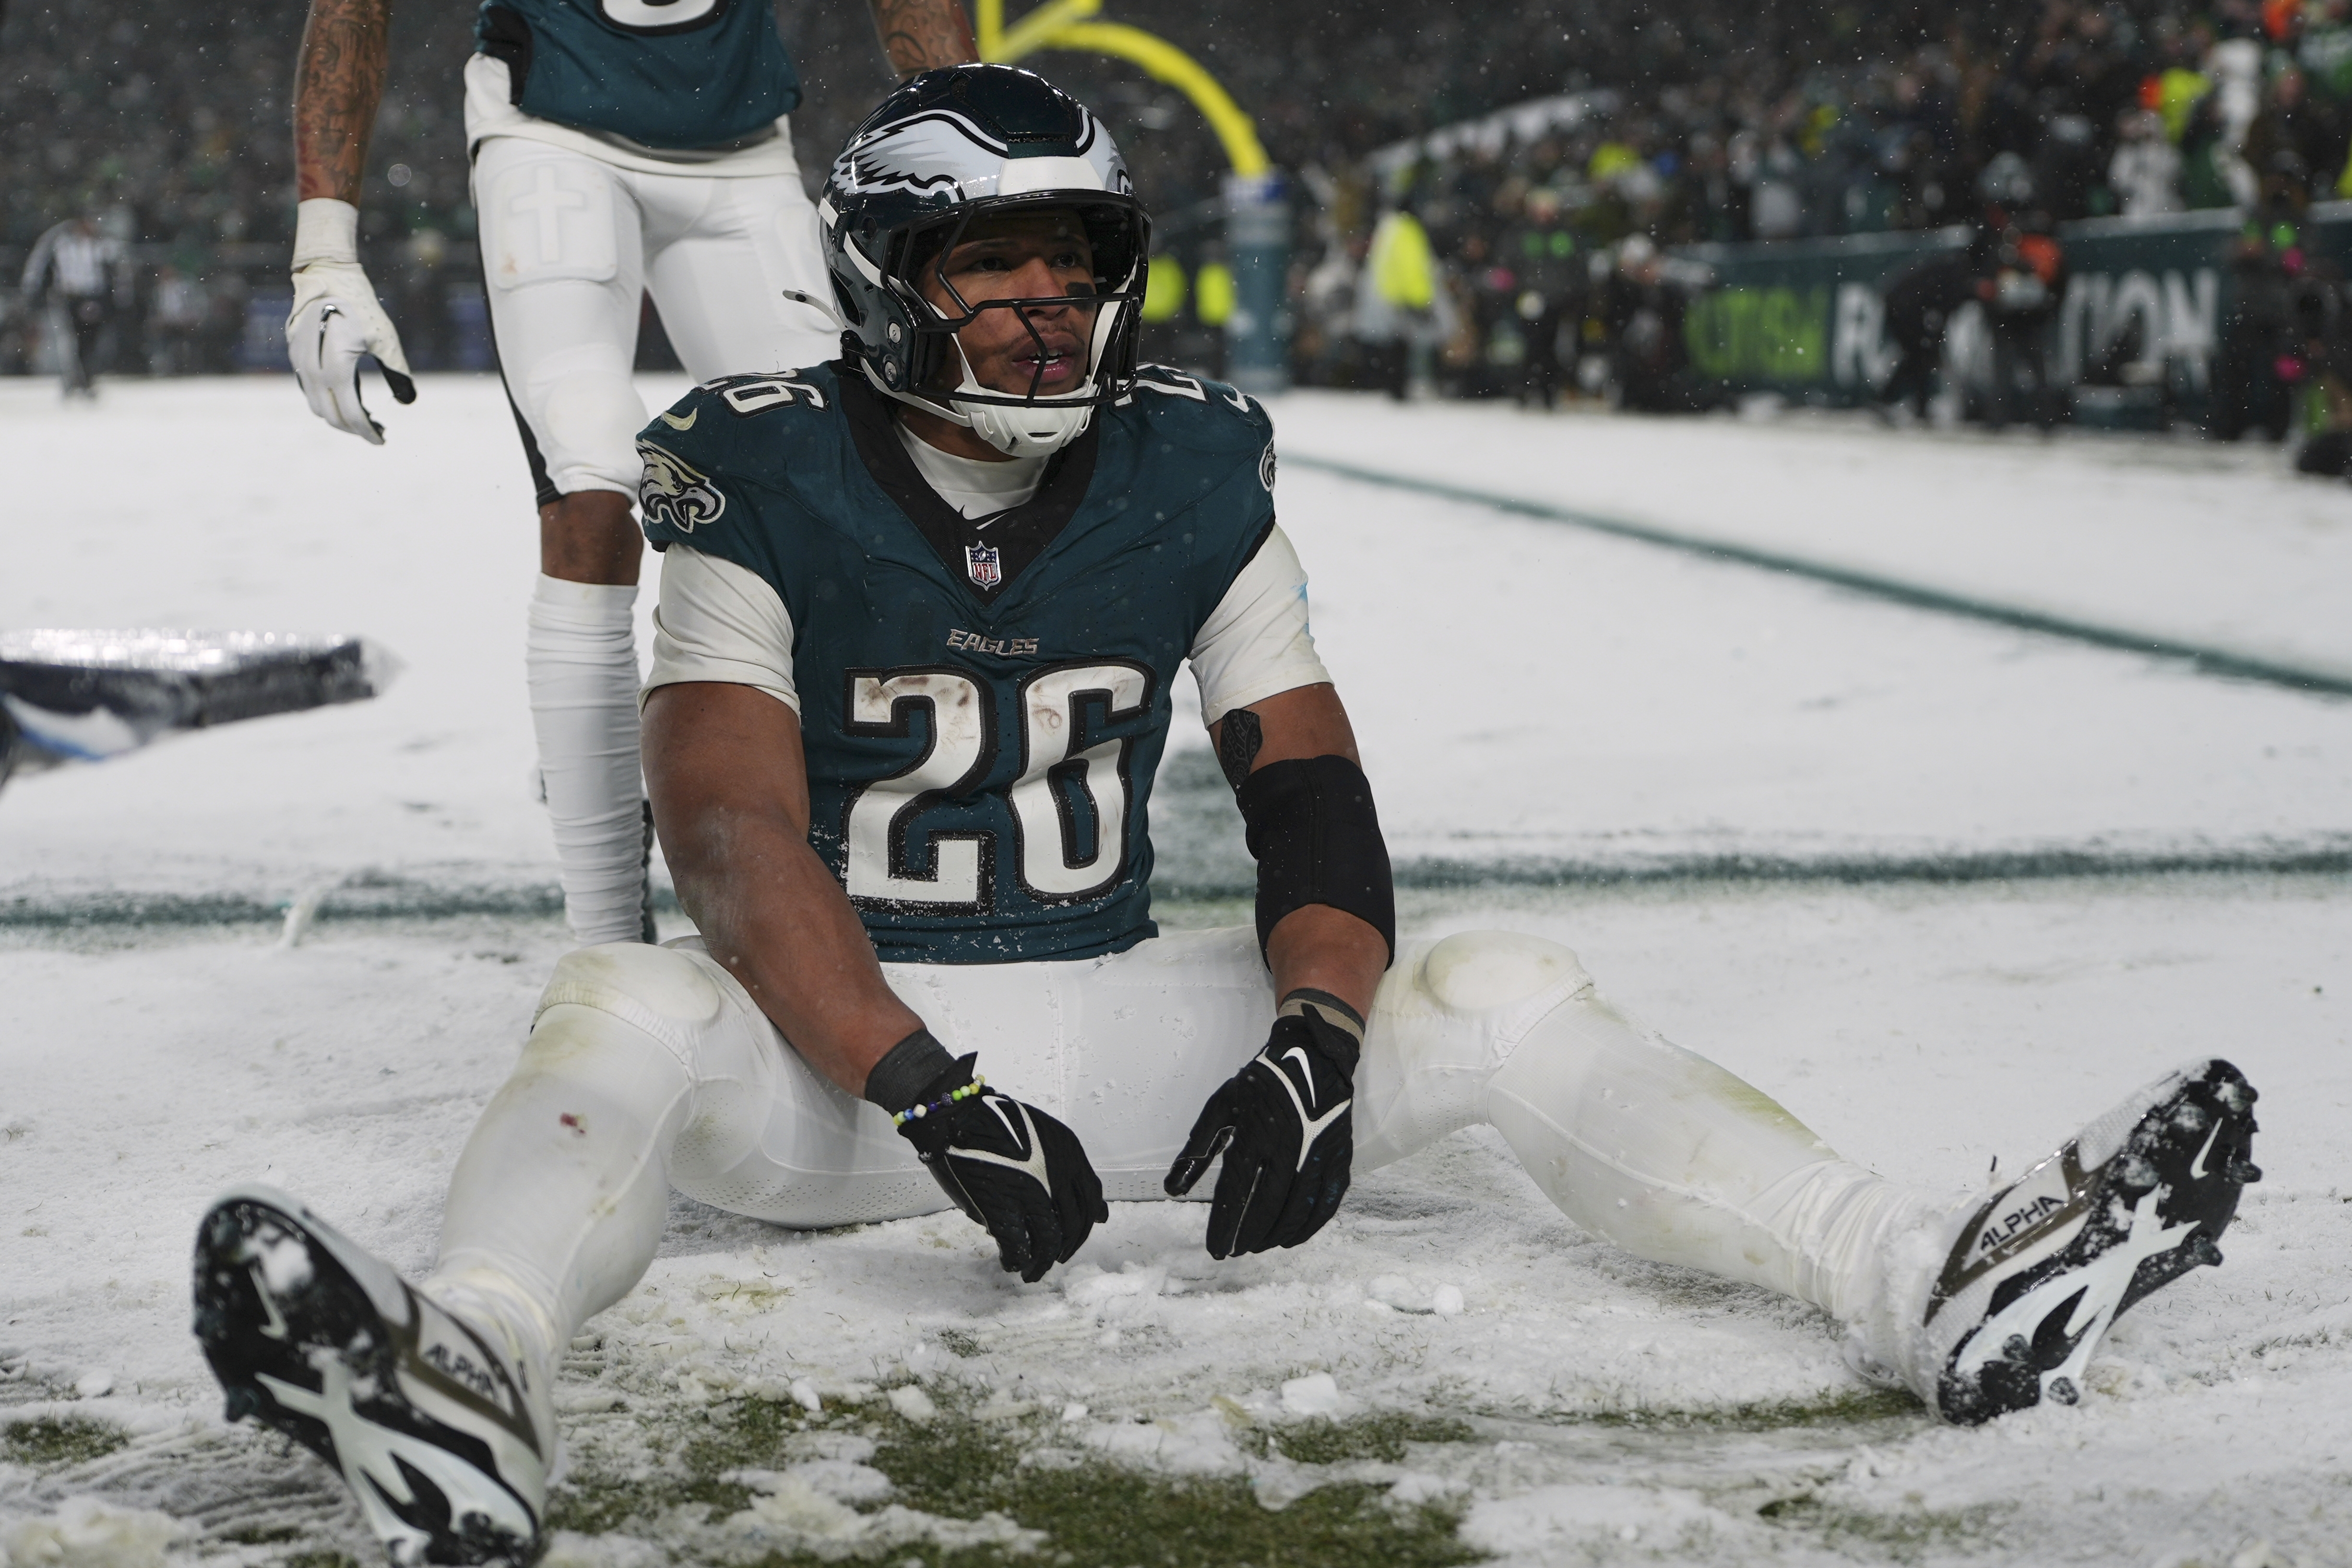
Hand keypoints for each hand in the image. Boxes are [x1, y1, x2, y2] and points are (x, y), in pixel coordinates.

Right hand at [288, 260, 415, 443]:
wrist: (327, 276)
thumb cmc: (361, 306)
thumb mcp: (386, 340)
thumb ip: (398, 371)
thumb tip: (408, 400)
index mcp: (336, 368)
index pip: (350, 415)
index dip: (367, 432)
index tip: (382, 440)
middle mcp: (313, 369)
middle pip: (330, 415)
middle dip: (353, 428)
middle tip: (377, 430)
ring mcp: (300, 362)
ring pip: (316, 405)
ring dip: (338, 416)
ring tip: (363, 417)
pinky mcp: (295, 354)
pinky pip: (309, 389)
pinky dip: (326, 399)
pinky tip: (346, 397)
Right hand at [895, 1057, 1105, 1281]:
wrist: (957, 1114)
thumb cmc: (996, 1120)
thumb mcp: (1047, 1135)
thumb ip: (1074, 1171)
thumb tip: (1102, 1215)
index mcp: (1069, 1155)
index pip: (1091, 1202)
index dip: (1083, 1227)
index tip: (1073, 1239)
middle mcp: (1057, 1176)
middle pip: (1073, 1227)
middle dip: (1065, 1249)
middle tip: (1054, 1260)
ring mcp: (1030, 1194)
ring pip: (1048, 1244)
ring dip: (1041, 1265)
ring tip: (1031, 1273)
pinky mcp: (1001, 1209)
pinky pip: (1017, 1247)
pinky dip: (1015, 1260)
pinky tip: (1010, 1262)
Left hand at [1164, 999, 1358, 1257]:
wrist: (1311, 1060)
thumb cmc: (1260, 1085)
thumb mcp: (1220, 1109)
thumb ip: (1197, 1149)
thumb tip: (1172, 1188)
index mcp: (1254, 1135)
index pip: (1236, 1192)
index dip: (1225, 1225)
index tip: (1215, 1248)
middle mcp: (1287, 1147)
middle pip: (1267, 1205)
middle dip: (1249, 1234)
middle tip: (1236, 1251)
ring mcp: (1316, 1154)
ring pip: (1297, 1207)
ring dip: (1276, 1234)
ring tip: (1258, 1246)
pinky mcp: (1337, 1157)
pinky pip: (1326, 1200)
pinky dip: (1309, 1225)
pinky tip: (1292, 1238)